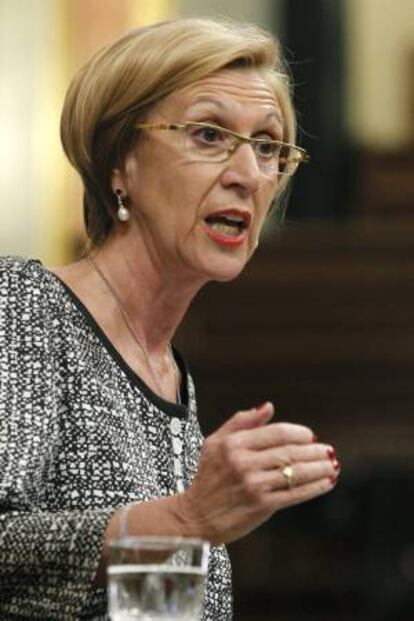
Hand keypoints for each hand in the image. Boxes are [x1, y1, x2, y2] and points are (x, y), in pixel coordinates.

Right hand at [177, 402, 338, 544]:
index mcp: (234, 444)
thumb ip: (242, 422)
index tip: (311, 436)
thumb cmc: (207, 477)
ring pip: (296, 472)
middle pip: (290, 452)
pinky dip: (314, 487)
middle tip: (329, 450)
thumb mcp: (215, 443)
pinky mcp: (261, 506)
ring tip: (333, 465)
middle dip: (315, 451)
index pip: (277, 433)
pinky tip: (326, 482)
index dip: (299, 433)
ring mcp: (253, 485)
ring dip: (319, 468)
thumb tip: (268, 407)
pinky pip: (294, 494)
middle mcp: (244, 463)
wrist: (194, 517)